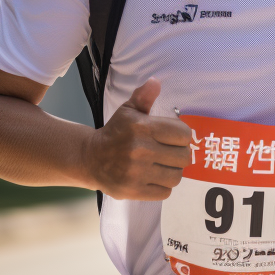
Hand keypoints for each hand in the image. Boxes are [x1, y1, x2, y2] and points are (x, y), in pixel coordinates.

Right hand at [83, 78, 193, 200]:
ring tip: (162, 165)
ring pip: (176, 176)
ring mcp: (136, 172)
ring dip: (172, 171)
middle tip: (169, 153)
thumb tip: (155, 82)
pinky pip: (165, 192)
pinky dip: (162, 186)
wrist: (90, 159)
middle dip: (179, 154)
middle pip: (184, 157)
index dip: (182, 136)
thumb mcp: (127, 111)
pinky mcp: (133, 191)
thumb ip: (143, 97)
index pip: (184, 134)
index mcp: (142, 127)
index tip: (173, 138)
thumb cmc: (115, 133)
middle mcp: (140, 150)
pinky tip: (153, 177)